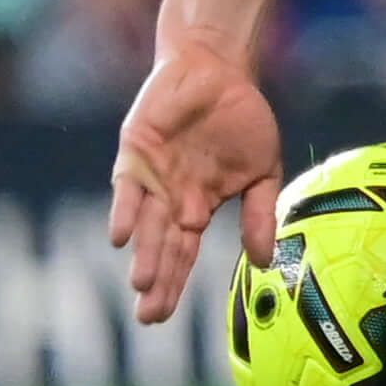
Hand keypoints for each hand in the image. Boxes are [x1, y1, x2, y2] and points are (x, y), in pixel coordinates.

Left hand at [107, 30, 284, 326]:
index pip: (184, 254)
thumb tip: (263, 262)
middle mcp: (171, 198)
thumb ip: (259, 213)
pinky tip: (122, 237)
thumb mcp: (263, 169)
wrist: (219, 68)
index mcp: (198, 205)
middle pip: (162, 248)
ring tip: (142, 283)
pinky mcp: (135, 152)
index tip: (163, 317)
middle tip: (149, 317)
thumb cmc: (242, 118)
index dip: (174, 284)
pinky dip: (126, 212)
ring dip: (145, 253)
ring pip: (146, 225)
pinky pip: (127, 188)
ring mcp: (151, 176)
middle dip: (156, 281)